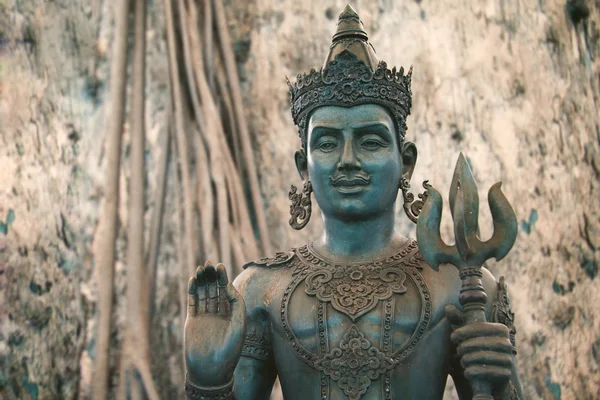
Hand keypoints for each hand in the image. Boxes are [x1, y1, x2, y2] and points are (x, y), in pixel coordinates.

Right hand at [185, 262, 246, 386]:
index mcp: (231, 314)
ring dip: (201, 281)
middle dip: (212, 277)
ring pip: (203, 294)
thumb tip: (228, 285)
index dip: (223, 278)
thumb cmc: (230, 348)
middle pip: (214, 290)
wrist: (212, 368)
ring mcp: (205, 317)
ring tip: (200, 268)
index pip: (226, 291)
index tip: (220, 266)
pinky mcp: (193, 321)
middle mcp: (218, 314)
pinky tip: (193, 280)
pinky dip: (192, 291)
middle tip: (209, 264)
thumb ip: (236, 302)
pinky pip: (193, 302)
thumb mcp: (239, 323)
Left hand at [445, 305, 512, 394]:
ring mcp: (508, 360)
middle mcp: (507, 344)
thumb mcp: (466, 334)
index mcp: (500, 329)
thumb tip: (448, 308)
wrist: (488, 375)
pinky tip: (467, 372)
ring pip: (486, 357)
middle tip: (458, 350)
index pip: (481, 327)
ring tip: (462, 360)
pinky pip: (490, 372)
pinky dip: (475, 372)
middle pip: (483, 342)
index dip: (465, 331)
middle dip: (466, 346)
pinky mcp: (506, 375)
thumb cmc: (474, 348)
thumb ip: (458, 320)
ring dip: (469, 359)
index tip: (453, 337)